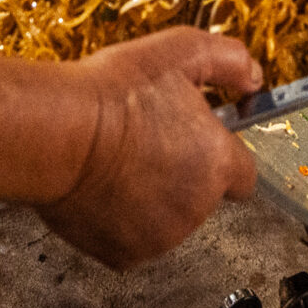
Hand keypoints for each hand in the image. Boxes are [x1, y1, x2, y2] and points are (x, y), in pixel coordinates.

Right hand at [39, 29, 260, 268]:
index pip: (242, 174)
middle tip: (147, 143)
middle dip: (183, 174)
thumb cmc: (111, 95)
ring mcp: (160, 237)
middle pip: (202, 196)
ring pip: (168, 218)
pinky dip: (121, 221)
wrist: (54, 133)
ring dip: (153, 197)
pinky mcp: (125, 256)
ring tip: (120, 162)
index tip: (198, 142)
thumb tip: (253, 78)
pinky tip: (103, 189)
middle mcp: (196, 208)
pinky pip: (133, 239)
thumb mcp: (180, 51)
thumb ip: (229, 60)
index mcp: (217, 164)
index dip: (220, 155)